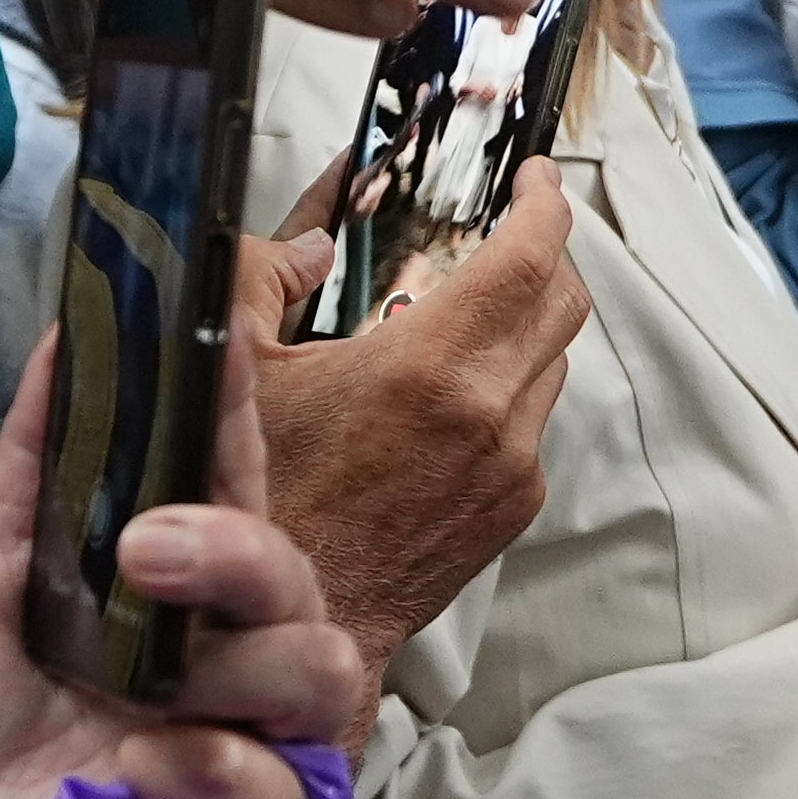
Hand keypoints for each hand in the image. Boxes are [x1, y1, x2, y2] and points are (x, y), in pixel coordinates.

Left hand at [0, 332, 369, 798]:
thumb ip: (31, 464)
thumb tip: (61, 338)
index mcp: (182, 568)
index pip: (230, 470)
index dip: (234, 407)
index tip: (217, 342)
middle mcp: (235, 640)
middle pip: (295, 571)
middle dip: (235, 550)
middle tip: (147, 550)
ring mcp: (254, 730)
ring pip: (319, 669)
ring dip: (236, 669)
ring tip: (152, 696)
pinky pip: (283, 787)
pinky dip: (216, 773)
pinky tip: (146, 777)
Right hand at [240, 178, 593, 720]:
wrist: (290, 622)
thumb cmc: (259, 505)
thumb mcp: (233, 368)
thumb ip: (258, 273)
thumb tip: (307, 239)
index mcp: (430, 368)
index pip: (533, 254)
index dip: (545, 200)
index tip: (534, 176)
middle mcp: (490, 415)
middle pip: (563, 300)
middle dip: (541, 251)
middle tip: (501, 229)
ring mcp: (512, 465)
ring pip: (552, 362)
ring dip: (522, 324)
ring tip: (462, 310)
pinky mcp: (514, 505)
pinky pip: (532, 421)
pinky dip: (505, 388)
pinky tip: (445, 391)